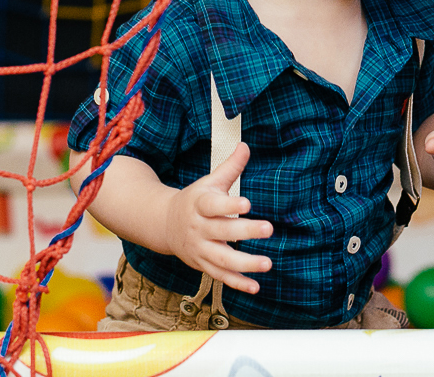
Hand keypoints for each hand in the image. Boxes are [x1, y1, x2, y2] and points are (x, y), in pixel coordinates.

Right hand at [164, 142, 273, 293]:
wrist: (164, 224)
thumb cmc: (195, 200)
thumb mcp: (209, 182)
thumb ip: (230, 167)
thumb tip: (245, 146)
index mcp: (200, 204)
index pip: (214, 205)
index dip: (230, 205)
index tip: (247, 203)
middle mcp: (199, 228)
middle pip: (222, 232)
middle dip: (246, 231)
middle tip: (268, 228)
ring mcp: (200, 249)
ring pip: (222, 259)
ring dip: (245, 264)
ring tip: (267, 263)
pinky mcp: (203, 264)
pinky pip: (221, 277)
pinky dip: (237, 283)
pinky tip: (255, 286)